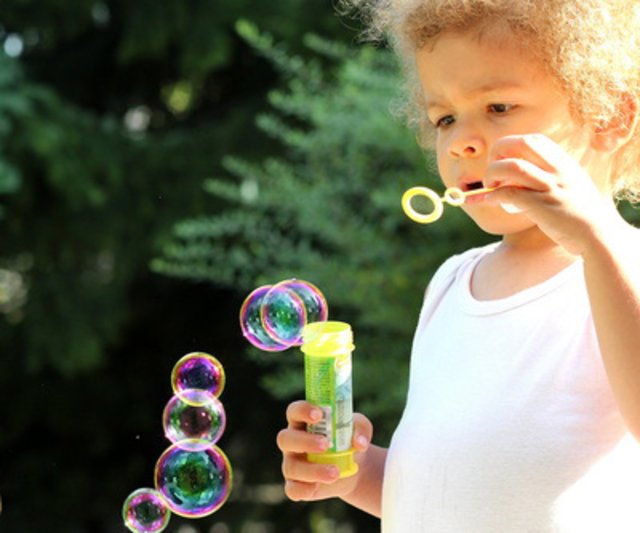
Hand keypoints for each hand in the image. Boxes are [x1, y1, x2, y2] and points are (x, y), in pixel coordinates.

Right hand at [277, 400, 372, 501]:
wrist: (353, 466)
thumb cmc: (348, 439)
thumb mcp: (359, 428)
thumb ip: (360, 429)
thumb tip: (359, 443)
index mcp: (302, 422)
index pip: (294, 411)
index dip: (302, 410)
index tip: (318, 414)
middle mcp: (292, 442)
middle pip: (285, 438)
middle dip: (305, 441)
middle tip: (325, 445)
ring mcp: (292, 463)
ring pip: (291, 467)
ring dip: (312, 470)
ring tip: (336, 472)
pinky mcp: (296, 484)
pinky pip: (292, 489)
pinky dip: (303, 489)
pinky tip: (317, 487)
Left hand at [483, 134, 621, 254]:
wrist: (598, 236)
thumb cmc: (581, 213)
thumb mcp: (573, 184)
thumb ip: (555, 174)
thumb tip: (527, 171)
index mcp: (564, 162)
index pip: (533, 140)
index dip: (511, 145)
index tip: (503, 161)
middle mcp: (557, 169)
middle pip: (520, 143)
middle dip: (498, 152)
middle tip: (492, 170)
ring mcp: (550, 187)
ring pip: (511, 167)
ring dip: (492, 173)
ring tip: (490, 186)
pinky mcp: (541, 206)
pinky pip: (509, 194)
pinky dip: (491, 195)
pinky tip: (486, 200)